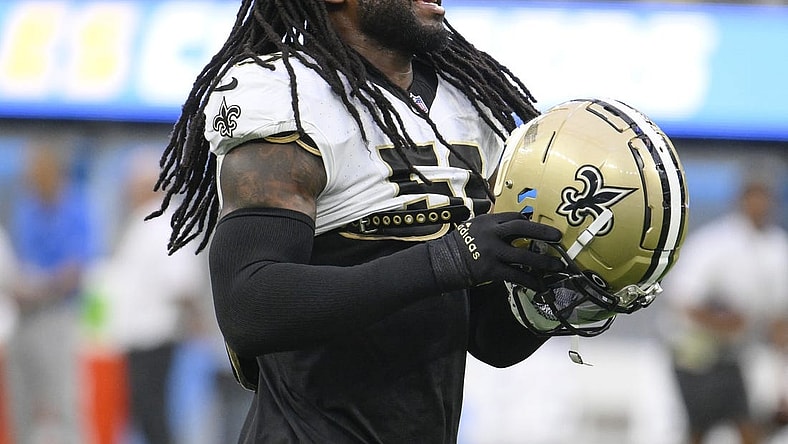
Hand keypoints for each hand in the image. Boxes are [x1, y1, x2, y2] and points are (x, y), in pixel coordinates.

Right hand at [427, 212, 562, 290]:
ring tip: (558, 266)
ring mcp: (492, 252)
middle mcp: (491, 233)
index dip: (530, 223)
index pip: (514, 218)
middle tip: (558, 238)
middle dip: (542, 233)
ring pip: (523, 256)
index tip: (543, 228)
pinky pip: (515, 275)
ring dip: (543, 262)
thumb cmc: (457, 245)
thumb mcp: (473, 227)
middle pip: (522, 229)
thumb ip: (492, 226)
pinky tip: (540, 286)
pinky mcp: (491, 270)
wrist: (440, 262)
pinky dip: (530, 281)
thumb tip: (514, 223)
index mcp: (488, 221)